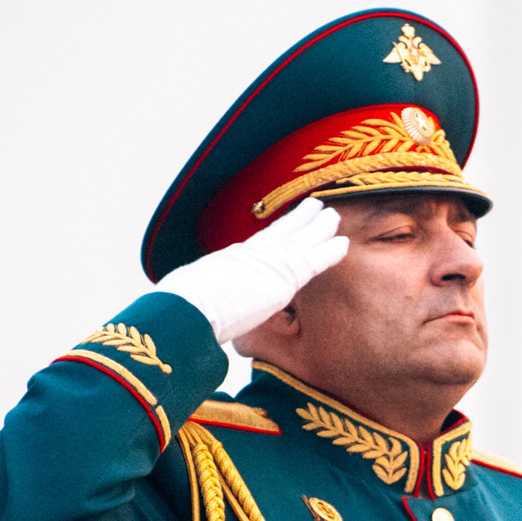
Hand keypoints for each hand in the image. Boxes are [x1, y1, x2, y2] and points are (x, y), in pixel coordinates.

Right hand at [159, 198, 349, 343]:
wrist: (185, 311)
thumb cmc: (178, 312)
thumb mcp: (189, 298)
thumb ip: (200, 300)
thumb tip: (186, 314)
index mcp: (228, 261)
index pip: (258, 244)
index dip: (274, 232)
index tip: (285, 222)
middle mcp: (249, 255)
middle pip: (280, 232)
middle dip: (298, 220)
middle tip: (314, 206)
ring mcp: (266, 262)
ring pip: (300, 239)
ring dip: (318, 227)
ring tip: (332, 214)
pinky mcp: (282, 276)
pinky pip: (313, 260)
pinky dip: (329, 251)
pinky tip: (343, 243)